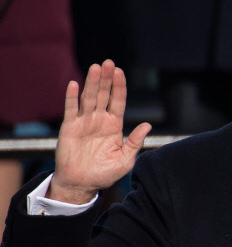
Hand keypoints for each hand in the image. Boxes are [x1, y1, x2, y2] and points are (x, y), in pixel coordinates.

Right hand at [48, 60, 151, 203]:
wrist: (82, 184)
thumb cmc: (105, 173)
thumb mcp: (125, 159)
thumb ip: (135, 142)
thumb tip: (148, 125)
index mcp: (114, 125)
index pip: (118, 101)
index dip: (119, 87)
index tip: (120, 72)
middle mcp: (100, 119)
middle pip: (104, 95)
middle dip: (107, 79)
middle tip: (109, 63)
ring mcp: (84, 122)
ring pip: (89, 98)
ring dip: (92, 83)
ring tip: (96, 68)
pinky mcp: (70, 127)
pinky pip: (71, 110)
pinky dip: (72, 97)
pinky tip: (74, 84)